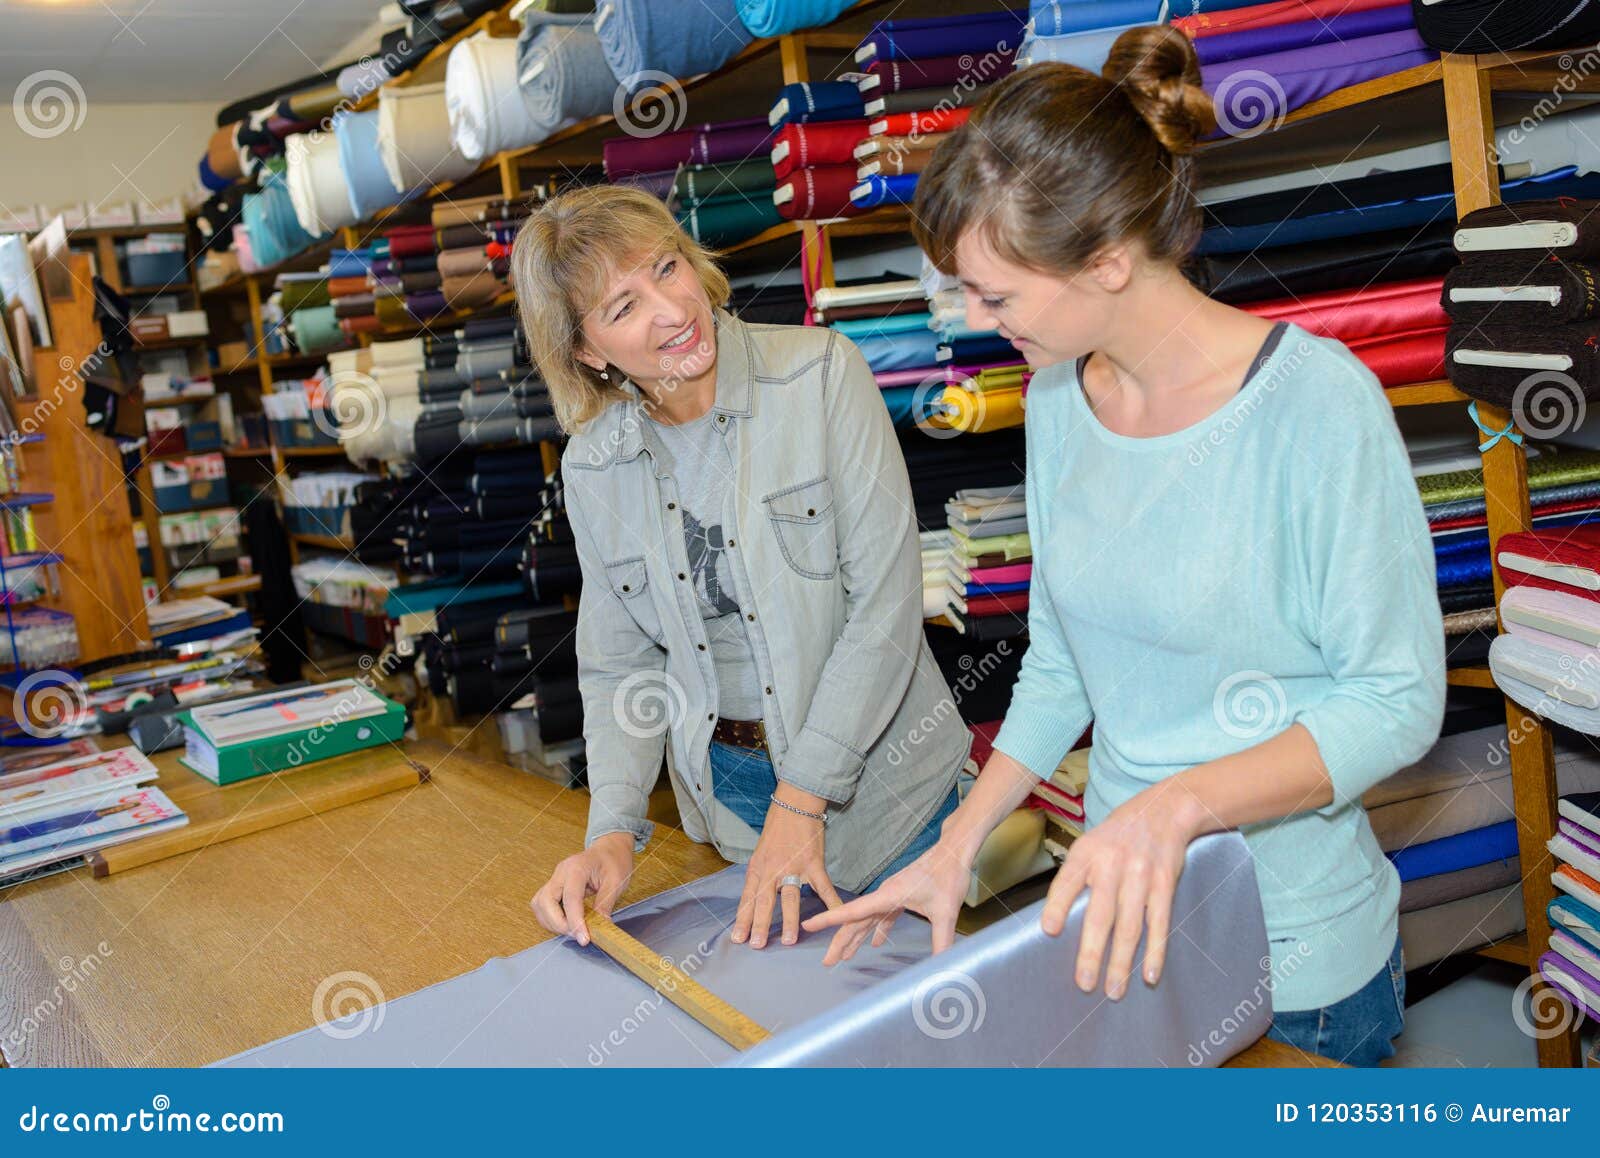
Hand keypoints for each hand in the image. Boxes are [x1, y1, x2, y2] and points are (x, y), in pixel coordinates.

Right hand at [530, 831, 634, 945]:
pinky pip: (543, 906)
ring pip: (539, 905)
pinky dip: (551, 919)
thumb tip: (600, 926)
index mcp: (577, 867)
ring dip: (552, 922)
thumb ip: (606, 904)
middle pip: (546, 901)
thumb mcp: (617, 881)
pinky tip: (567, 924)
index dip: (575, 921)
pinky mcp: (553, 887)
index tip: (583, 939)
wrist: (609, 849)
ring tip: (573, 931)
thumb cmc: (614, 861)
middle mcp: (560, 872)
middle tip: (578, 936)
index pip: (570, 898)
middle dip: (558, 924)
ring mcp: (554, 879)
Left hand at [731, 786, 841, 947]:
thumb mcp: (760, 853)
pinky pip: (823, 887)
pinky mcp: (813, 864)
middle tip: (757, 945)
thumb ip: (760, 876)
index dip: (743, 919)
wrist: (794, 804)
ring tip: (790, 941)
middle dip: (760, 925)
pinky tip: (835, 916)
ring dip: (790, 921)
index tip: (738, 939)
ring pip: (790, 898)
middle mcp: (772, 869)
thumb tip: (756, 899)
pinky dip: (831, 903)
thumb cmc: (776, 828)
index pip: (747, 898)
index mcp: (758, 868)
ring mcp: (793, 867)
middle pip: (764, 901)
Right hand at [802, 837, 972, 963]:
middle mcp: (884, 894)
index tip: (807, 925)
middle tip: (827, 962)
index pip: (852, 911)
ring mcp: (891, 894)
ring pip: (867, 919)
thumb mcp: (946, 912)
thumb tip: (942, 969)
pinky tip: (875, 942)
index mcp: (888, 895)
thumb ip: (942, 942)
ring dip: (856, 938)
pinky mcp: (901, 895)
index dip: (828, 920)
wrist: (954, 851)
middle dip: (840, 942)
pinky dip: (876, 929)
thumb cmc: (948, 875)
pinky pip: (882, 915)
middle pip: (855, 921)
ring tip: (844, 956)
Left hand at [1043, 778, 1201, 999]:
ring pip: (1129, 926)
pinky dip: (1155, 951)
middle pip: (1100, 915)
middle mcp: (1112, 864)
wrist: (1164, 810)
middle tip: (1084, 984)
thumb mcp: (1089, 844)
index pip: (1067, 882)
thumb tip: (1053, 922)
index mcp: (1086, 853)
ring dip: (1121, 962)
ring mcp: (1140, 875)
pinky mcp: (1164, 884)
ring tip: (1113, 990)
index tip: (1048, 931)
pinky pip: (1159, 923)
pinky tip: (1148, 974)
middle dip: (1091, 953)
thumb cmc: (1118, 835)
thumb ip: (1074, 878)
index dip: (1057, 906)